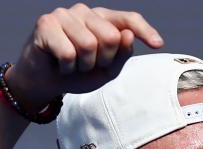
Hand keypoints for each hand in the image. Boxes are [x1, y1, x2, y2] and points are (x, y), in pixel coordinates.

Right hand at [6, 5, 163, 109]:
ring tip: (73, 65)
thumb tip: (127, 35)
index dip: (144, 31)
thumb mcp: (106, 70)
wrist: (45, 83)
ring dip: (82, 66)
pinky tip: (60, 64)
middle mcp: (85, 12)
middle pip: (111, 37)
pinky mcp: (46, 23)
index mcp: (102, 19)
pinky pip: (68, 53)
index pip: (127, 19)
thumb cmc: (77, 73)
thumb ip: (121, 55)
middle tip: (88, 66)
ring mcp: (65, 14)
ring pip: (89, 45)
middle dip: (103, 60)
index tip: (158, 44)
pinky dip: (67, 67)